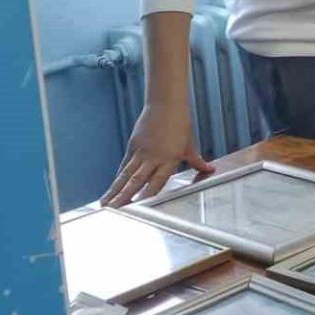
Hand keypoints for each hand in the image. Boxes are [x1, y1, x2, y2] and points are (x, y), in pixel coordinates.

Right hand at [99, 103, 213, 205]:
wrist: (165, 104)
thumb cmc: (180, 123)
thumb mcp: (189, 144)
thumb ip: (196, 161)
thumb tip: (210, 169)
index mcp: (169, 159)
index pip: (156, 182)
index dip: (146, 195)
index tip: (138, 207)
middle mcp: (153, 157)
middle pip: (135, 181)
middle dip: (123, 197)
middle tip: (112, 211)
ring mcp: (140, 152)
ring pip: (125, 175)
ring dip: (114, 191)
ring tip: (105, 204)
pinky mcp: (132, 146)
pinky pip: (124, 166)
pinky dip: (117, 178)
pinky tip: (111, 189)